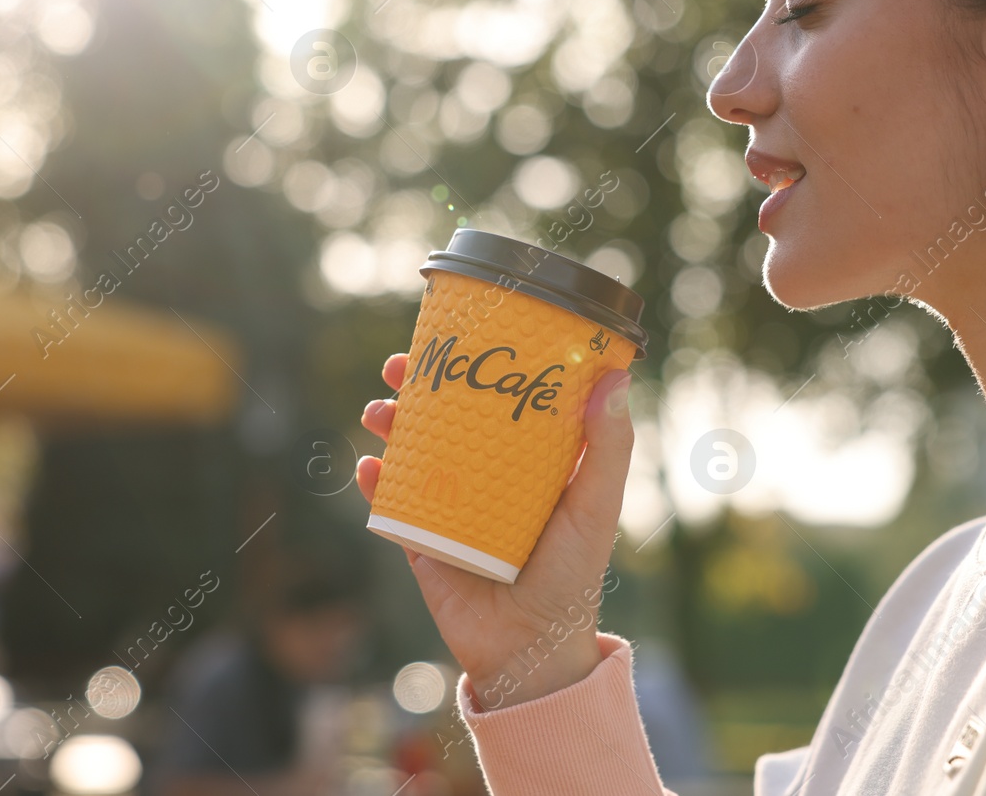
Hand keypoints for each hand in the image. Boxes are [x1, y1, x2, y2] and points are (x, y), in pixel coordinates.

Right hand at [358, 352, 634, 708]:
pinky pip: (389, 502)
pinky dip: (374, 482)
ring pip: (410, 450)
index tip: (457, 333)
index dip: (474, 364)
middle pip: (443, 415)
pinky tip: (368, 467)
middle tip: (397, 364)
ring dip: (388, 425)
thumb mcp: (596, 508)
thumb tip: (617, 378)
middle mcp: (484, 474)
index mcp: (526, 459)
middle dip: (415, 385)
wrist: (529, 651)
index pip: (496, 397)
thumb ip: (608, 449)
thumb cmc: (572, 577)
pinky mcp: (420, 539)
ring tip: (378, 412)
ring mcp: (448, 504)